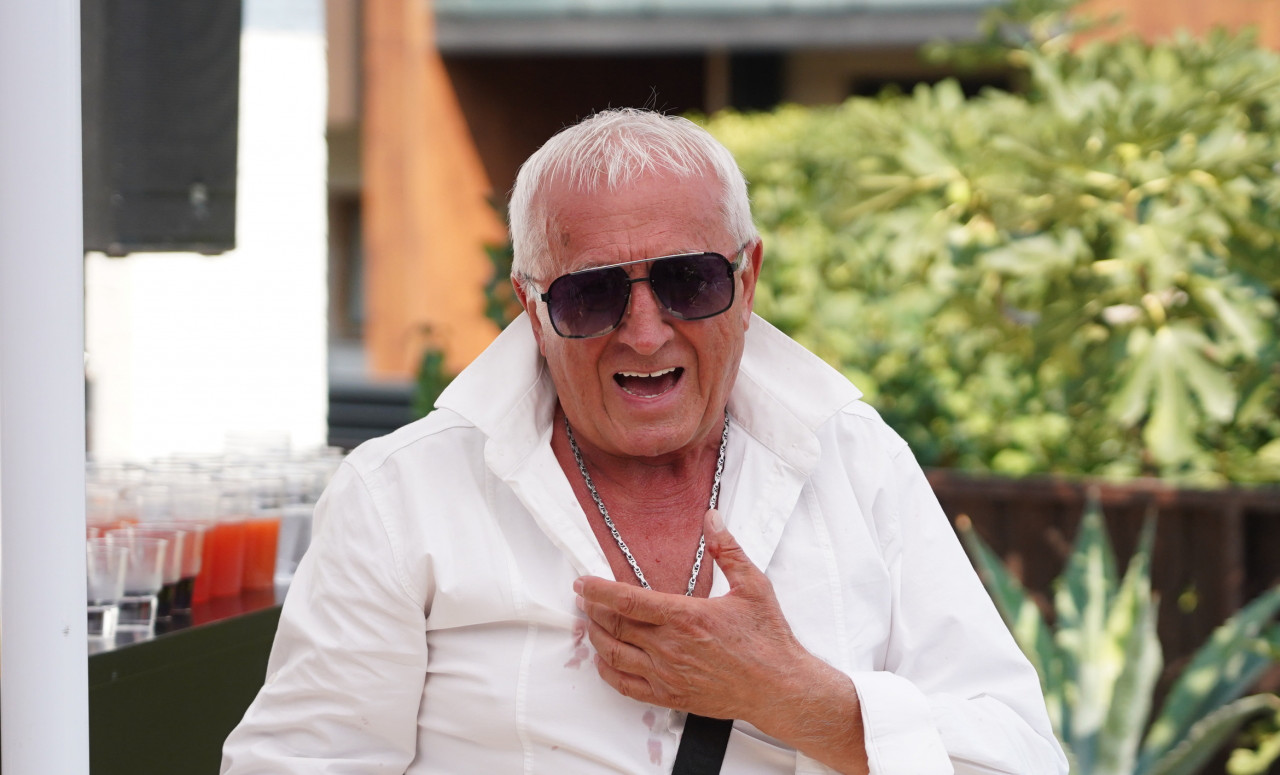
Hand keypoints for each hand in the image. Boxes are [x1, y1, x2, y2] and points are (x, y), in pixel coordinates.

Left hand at [574, 508, 812, 723]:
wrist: (780, 688)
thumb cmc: (768, 640)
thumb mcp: (753, 586)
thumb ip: (728, 550)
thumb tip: (712, 518)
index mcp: (686, 616)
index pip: (627, 600)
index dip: (598, 590)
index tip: (583, 582)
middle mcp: (670, 647)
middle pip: (614, 625)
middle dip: (592, 609)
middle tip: (583, 598)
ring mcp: (667, 674)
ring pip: (614, 655)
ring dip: (596, 637)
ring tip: (590, 622)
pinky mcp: (670, 696)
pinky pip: (626, 686)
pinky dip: (607, 671)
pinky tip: (604, 660)